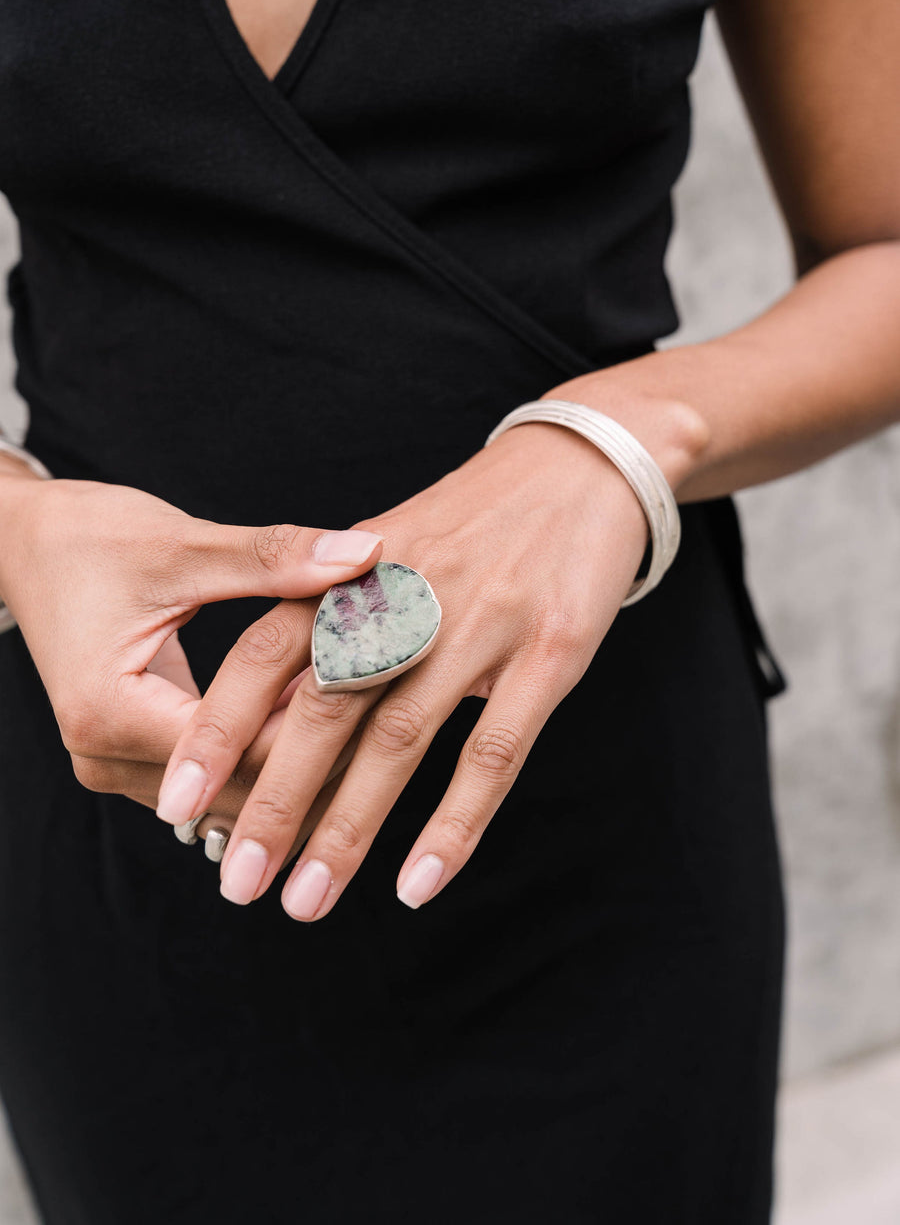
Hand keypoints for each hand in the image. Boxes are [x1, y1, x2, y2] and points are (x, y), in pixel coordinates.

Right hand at [0, 464, 382, 825]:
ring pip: (232, 789)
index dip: (319, 728)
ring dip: (299, 762)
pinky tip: (331, 727)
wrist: (26, 546)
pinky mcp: (134, 756)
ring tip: (385, 730)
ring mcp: (116, 765)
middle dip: (321, 757)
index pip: (238, 749)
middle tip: (409, 722)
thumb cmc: (92, 537)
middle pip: (239, 785)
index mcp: (109, 710)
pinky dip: (269, 750)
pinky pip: (216, 772)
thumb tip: (367, 553)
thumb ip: (276, 557)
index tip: (395, 695)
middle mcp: (104, 756)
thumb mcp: (184, 544)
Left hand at [160, 423, 649, 916]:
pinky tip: (418, 884)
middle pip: (325, 709)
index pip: (267, 653)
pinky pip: (494, 751)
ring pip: (400, 741)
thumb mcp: (388, 552)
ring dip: (348, 829)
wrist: (580, 464)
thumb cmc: (472, 522)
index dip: (217, 727)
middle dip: (272, 801)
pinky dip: (453, 823)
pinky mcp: (549, 653)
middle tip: (232, 879)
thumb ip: (333, 626)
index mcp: (356, 571)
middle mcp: (407, 597)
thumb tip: (270, 722)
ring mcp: (479, 624)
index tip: (174, 799)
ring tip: (304, 902)